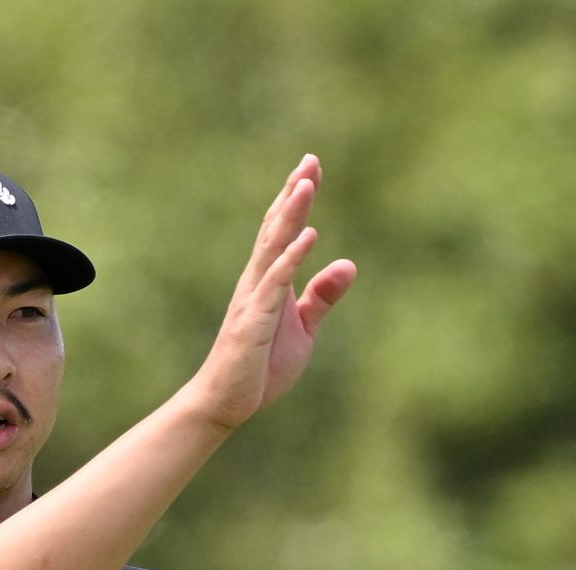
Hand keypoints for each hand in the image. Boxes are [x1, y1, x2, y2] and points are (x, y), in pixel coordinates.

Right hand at [184, 155, 357, 432]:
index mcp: (269, 281)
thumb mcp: (304, 329)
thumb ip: (322, 297)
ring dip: (291, 215)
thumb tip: (348, 265)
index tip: (312, 169)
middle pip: (277, 228)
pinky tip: (308, 237)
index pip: (285, 232)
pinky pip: (275, 283)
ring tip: (306, 184)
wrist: (227, 402)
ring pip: (273, 247)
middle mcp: (258, 281)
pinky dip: (292, 258)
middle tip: (310, 161)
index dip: (298, 200)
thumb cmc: (260, 366)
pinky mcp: (254, 320)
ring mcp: (254, 298)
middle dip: (293, 194)